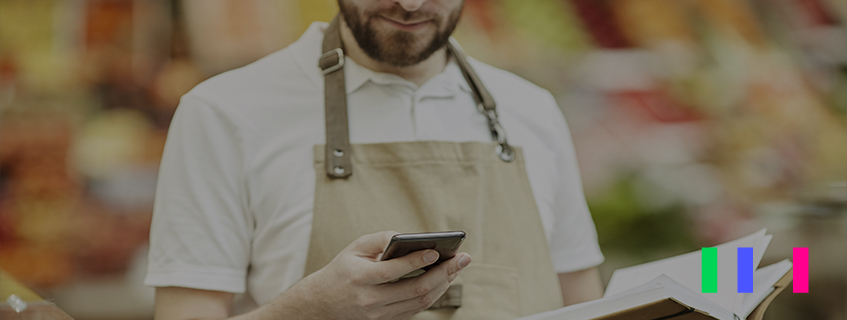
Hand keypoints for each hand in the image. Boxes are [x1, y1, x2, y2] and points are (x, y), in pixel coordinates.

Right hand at [281, 231, 470, 319]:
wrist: (322, 304)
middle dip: (444, 273)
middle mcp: (371, 300)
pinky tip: (444, 280)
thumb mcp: (355, 248)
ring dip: (443, 284)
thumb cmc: (342, 270)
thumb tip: (410, 237)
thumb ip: (381, 239)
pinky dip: (433, 294)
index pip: (393, 271)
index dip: (417, 261)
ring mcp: (380, 314)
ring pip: (420, 302)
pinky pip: (416, 309)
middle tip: (463, 259)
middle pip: (415, 289)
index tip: (436, 251)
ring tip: (457, 268)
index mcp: (360, 278)